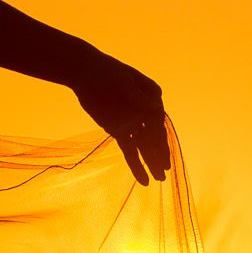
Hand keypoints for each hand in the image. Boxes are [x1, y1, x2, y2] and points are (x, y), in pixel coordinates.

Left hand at [73, 52, 170, 185]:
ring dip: (151, 163)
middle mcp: (146, 113)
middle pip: (153, 137)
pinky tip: (143, 180)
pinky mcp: (119, 132)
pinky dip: (136, 165)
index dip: (160, 138)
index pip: (158, 122)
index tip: (161, 152)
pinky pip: (129, 151)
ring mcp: (133, 123)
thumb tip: (156, 107)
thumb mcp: (124, 82)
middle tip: (165, 171)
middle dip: (159, 155)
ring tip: (159, 179)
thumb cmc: (107, 72)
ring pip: (143, 147)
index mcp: (152, 98)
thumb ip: (138, 96)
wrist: (86, 73)